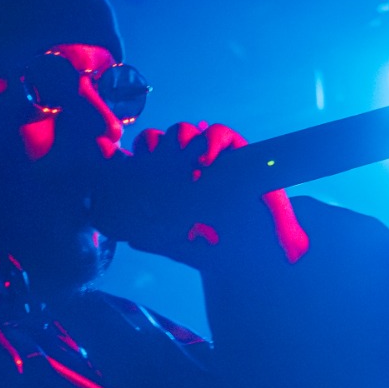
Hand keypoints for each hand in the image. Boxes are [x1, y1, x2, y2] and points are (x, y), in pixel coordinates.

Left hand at [98, 122, 308, 264]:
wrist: (257, 256)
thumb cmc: (217, 249)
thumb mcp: (179, 246)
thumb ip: (156, 240)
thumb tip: (131, 238)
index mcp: (168, 182)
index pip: (144, 155)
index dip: (136, 154)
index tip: (131, 164)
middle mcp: (186, 165)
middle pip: (160, 139)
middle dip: (155, 149)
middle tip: (158, 171)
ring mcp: (211, 157)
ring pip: (184, 131)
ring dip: (178, 145)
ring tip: (183, 170)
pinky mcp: (238, 153)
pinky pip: (220, 133)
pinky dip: (211, 140)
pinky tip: (205, 162)